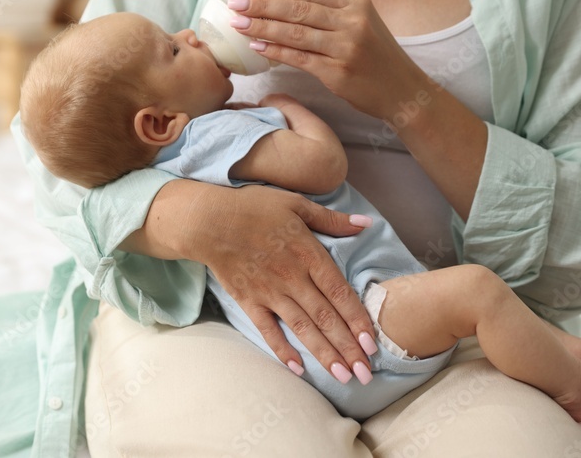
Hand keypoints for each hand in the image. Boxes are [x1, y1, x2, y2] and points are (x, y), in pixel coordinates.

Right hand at [139, 180, 377, 381]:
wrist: (208, 220)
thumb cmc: (254, 208)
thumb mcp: (297, 204)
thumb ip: (332, 219)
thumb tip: (366, 223)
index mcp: (308, 254)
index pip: (339, 293)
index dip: (357, 319)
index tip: (372, 343)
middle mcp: (292, 278)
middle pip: (325, 317)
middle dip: (347, 347)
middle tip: (365, 373)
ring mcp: (270, 292)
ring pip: (302, 328)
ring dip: (323, 354)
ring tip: (343, 376)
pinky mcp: (249, 301)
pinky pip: (268, 330)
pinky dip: (282, 350)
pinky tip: (298, 369)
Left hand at [227, 0, 429, 119]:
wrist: (402, 90)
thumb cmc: (378, 57)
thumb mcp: (363, 24)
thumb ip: (333, 13)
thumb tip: (289, 5)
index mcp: (356, 4)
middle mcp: (351, 21)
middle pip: (297, 9)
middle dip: (262, 5)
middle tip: (235, 3)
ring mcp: (345, 47)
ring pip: (294, 32)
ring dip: (262, 27)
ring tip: (238, 23)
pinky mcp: (338, 72)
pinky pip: (299, 58)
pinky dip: (276, 51)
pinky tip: (257, 47)